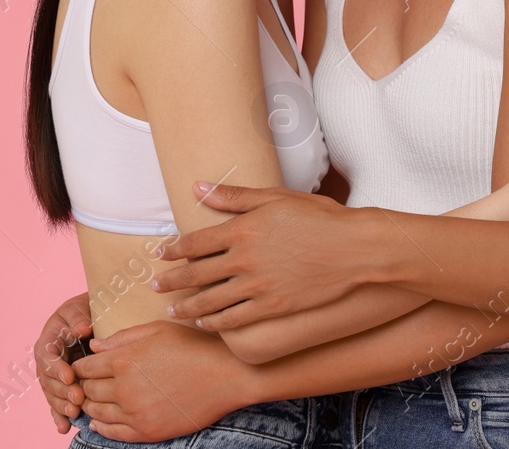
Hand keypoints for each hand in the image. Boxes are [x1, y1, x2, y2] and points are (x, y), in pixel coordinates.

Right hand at [32, 292, 91, 432]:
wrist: (89, 318)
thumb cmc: (83, 312)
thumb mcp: (78, 308)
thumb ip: (77, 317)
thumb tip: (82, 329)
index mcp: (47, 341)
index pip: (47, 357)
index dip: (56, 368)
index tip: (69, 377)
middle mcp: (47, 361)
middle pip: (49, 380)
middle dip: (62, 392)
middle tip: (78, 400)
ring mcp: (53, 376)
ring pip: (52, 394)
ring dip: (61, 406)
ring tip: (75, 414)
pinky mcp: (61, 387)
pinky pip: (56, 403)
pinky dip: (58, 416)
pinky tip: (63, 428)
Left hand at [74, 320, 248, 440]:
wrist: (227, 376)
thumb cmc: (194, 347)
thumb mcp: (159, 330)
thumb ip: (123, 337)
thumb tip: (94, 346)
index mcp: (125, 360)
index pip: (85, 367)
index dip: (80, 366)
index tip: (82, 366)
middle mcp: (125, 389)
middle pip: (88, 390)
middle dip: (83, 385)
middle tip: (86, 383)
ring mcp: (135, 413)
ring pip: (96, 412)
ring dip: (90, 405)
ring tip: (92, 399)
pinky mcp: (147, 431)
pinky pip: (112, 433)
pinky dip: (100, 427)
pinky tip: (99, 421)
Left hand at [151, 185, 374, 329]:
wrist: (354, 249)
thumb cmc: (319, 217)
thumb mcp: (275, 198)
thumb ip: (234, 196)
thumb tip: (197, 186)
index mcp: (242, 229)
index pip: (194, 242)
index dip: (172, 250)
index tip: (158, 255)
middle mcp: (243, 259)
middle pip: (195, 273)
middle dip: (171, 280)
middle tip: (154, 286)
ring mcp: (256, 286)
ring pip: (209, 300)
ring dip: (186, 306)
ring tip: (172, 310)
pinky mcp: (271, 306)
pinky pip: (233, 319)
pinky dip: (214, 322)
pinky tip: (205, 322)